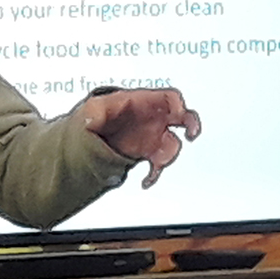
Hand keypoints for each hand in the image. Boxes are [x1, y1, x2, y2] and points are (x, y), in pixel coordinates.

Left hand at [82, 88, 200, 187]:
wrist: (89, 138)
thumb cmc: (91, 116)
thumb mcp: (92, 108)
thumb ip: (98, 109)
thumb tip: (98, 113)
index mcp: (141, 102)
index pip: (169, 98)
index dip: (179, 104)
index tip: (181, 113)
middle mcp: (151, 118)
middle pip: (182, 117)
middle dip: (191, 124)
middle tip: (191, 133)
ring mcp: (151, 135)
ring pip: (172, 144)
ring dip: (167, 157)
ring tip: (154, 166)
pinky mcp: (147, 152)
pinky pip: (159, 163)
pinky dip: (155, 174)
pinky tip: (146, 180)